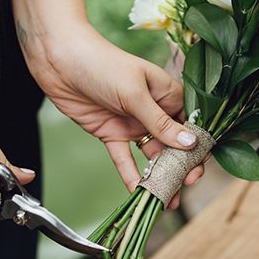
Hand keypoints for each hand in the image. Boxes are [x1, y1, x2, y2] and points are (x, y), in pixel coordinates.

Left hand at [25, 25, 204, 206]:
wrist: (59, 59)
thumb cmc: (102, 64)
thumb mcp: (135, 93)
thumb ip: (160, 122)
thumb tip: (190, 143)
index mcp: (167, 94)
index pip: (191, 124)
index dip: (198, 145)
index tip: (199, 166)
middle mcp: (153, 111)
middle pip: (174, 144)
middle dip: (181, 166)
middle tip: (185, 185)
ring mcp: (133, 124)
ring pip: (152, 155)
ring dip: (159, 176)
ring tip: (167, 199)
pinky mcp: (111, 134)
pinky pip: (124, 159)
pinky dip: (131, 176)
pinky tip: (138, 192)